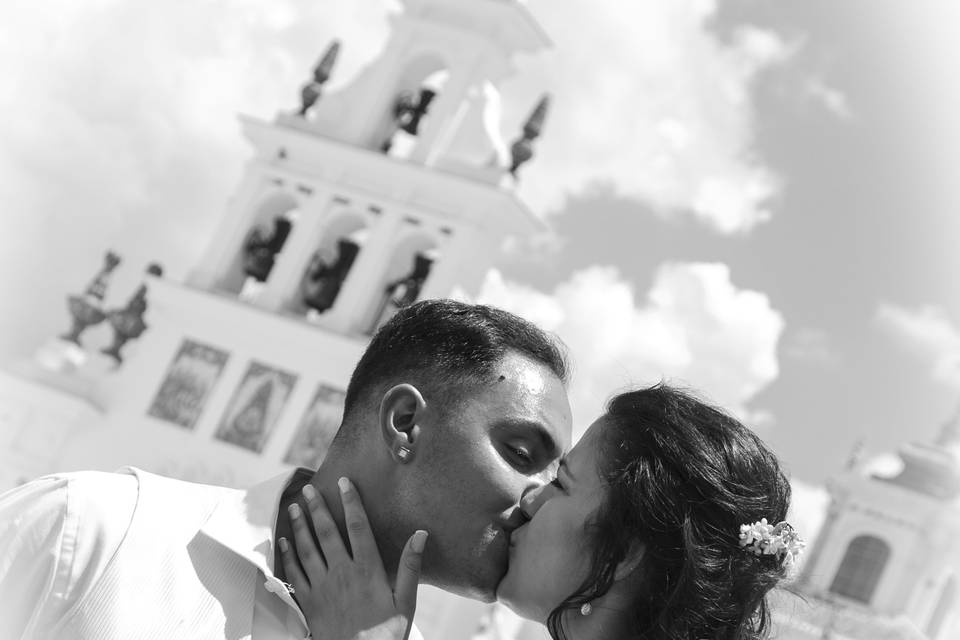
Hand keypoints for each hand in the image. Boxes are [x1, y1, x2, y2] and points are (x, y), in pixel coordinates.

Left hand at [280, 477, 427, 639]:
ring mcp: (322, 587)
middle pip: (327, 532)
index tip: (345, 482)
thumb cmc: (386, 636)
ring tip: (294, 506)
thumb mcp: (406, 603)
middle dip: (318, 507)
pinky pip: (295, 573)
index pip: (359, 527)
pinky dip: (287, 554)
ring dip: (299, 525)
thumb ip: (410, 567)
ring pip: (307, 548)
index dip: (352, 502)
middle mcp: (342, 573)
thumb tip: (421, 534)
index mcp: (368, 570)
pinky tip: (283, 541)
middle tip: (309, 488)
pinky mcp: (309, 602)